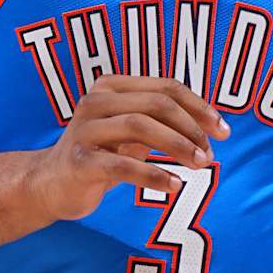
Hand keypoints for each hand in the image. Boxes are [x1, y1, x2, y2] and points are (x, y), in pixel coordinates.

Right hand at [24, 75, 226, 222]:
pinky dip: (154, 175)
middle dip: (191, 128)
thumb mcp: (131, 133)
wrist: (50, 185)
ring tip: (199, 165)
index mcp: (112, 86)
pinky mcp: (80, 161)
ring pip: (141, 126)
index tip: (223, 131)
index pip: (166, 87)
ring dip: (177, 146)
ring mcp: (85, 129)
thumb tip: (211, 128)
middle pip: (156, 103)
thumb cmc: (99, 155)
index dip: (199, 107)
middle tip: (209, 153)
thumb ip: (163, 123)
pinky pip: (123, 165)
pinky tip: (174, 185)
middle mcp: (96, 101)